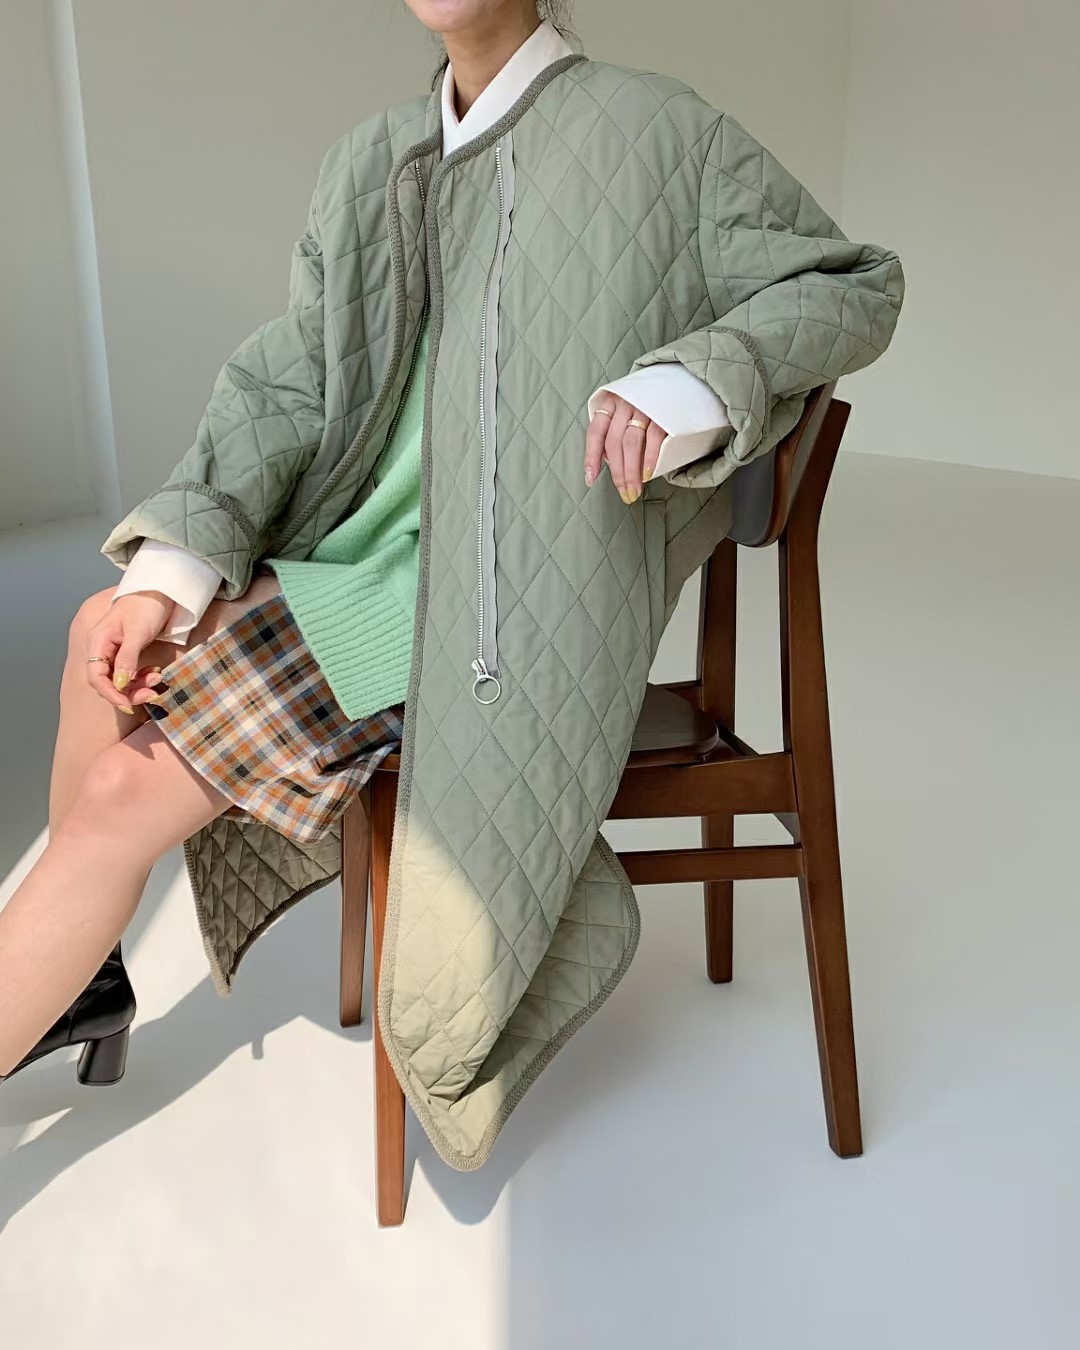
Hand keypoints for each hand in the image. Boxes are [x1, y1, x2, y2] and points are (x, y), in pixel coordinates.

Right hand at [85, 592, 173, 713]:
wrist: (161, 591)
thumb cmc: (146, 606)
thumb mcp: (136, 632)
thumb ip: (127, 658)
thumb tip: (119, 684)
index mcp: (98, 642)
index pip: (96, 676)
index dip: (110, 693)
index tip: (128, 704)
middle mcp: (102, 649)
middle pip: (108, 682)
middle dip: (129, 692)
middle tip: (152, 695)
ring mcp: (115, 652)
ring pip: (121, 680)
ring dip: (139, 686)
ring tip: (158, 680)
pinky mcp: (128, 654)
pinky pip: (131, 673)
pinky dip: (143, 678)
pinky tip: (156, 674)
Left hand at [584, 394, 667, 502]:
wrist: (680, 380)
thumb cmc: (649, 401)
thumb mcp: (626, 409)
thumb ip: (615, 430)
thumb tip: (609, 463)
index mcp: (610, 402)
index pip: (595, 432)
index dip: (591, 457)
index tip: (591, 479)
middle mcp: (624, 402)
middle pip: (614, 442)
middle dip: (617, 473)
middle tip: (623, 492)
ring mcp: (644, 406)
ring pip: (631, 443)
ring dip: (631, 471)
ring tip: (634, 490)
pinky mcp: (664, 411)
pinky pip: (654, 438)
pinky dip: (649, 459)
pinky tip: (647, 474)